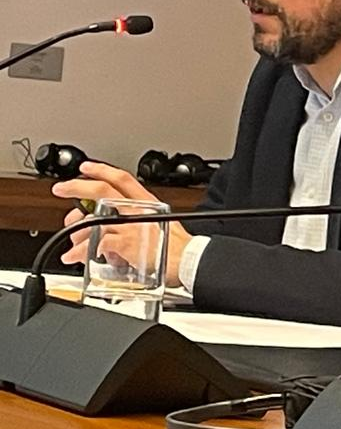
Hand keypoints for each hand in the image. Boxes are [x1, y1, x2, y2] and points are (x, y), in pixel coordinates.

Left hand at [52, 162, 190, 284]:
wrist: (190, 261)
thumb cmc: (178, 247)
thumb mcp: (160, 225)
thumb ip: (135, 223)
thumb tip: (113, 229)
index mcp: (147, 203)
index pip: (122, 178)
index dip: (102, 170)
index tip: (86, 167)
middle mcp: (137, 210)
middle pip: (102, 190)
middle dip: (77, 186)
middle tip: (61, 188)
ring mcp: (130, 225)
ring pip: (92, 219)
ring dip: (76, 230)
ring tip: (73, 242)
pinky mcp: (126, 242)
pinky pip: (94, 243)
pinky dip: (81, 251)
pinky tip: (76, 256)